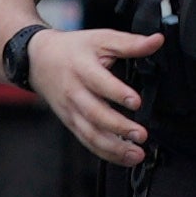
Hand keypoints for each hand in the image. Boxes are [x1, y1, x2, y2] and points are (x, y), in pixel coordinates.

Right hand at [26, 27, 163, 166]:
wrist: (39, 60)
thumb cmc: (72, 50)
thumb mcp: (100, 39)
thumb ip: (130, 43)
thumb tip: (157, 41)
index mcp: (82, 68)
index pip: (99, 82)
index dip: (117, 93)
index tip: (136, 102)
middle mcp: (75, 92)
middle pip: (95, 114)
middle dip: (119, 127)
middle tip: (141, 135)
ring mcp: (71, 111)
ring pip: (90, 134)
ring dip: (114, 148)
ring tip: (136, 154)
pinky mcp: (71, 123)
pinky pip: (87, 141)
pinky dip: (105, 153)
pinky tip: (123, 157)